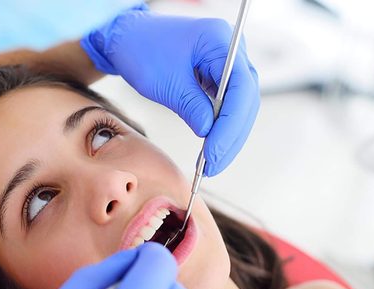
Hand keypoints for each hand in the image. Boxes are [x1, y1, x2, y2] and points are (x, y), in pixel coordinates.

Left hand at [81, 4, 259, 175]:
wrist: (129, 38)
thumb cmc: (142, 50)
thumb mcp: (165, 82)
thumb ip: (191, 106)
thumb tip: (209, 132)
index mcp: (221, 40)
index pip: (240, 87)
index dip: (230, 125)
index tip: (215, 153)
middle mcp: (231, 49)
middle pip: (245, 99)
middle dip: (231, 136)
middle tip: (213, 165)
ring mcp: (227, 63)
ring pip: (239, 106)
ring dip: (228, 137)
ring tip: (211, 164)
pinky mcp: (218, 76)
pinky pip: (228, 106)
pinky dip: (220, 128)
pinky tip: (211, 149)